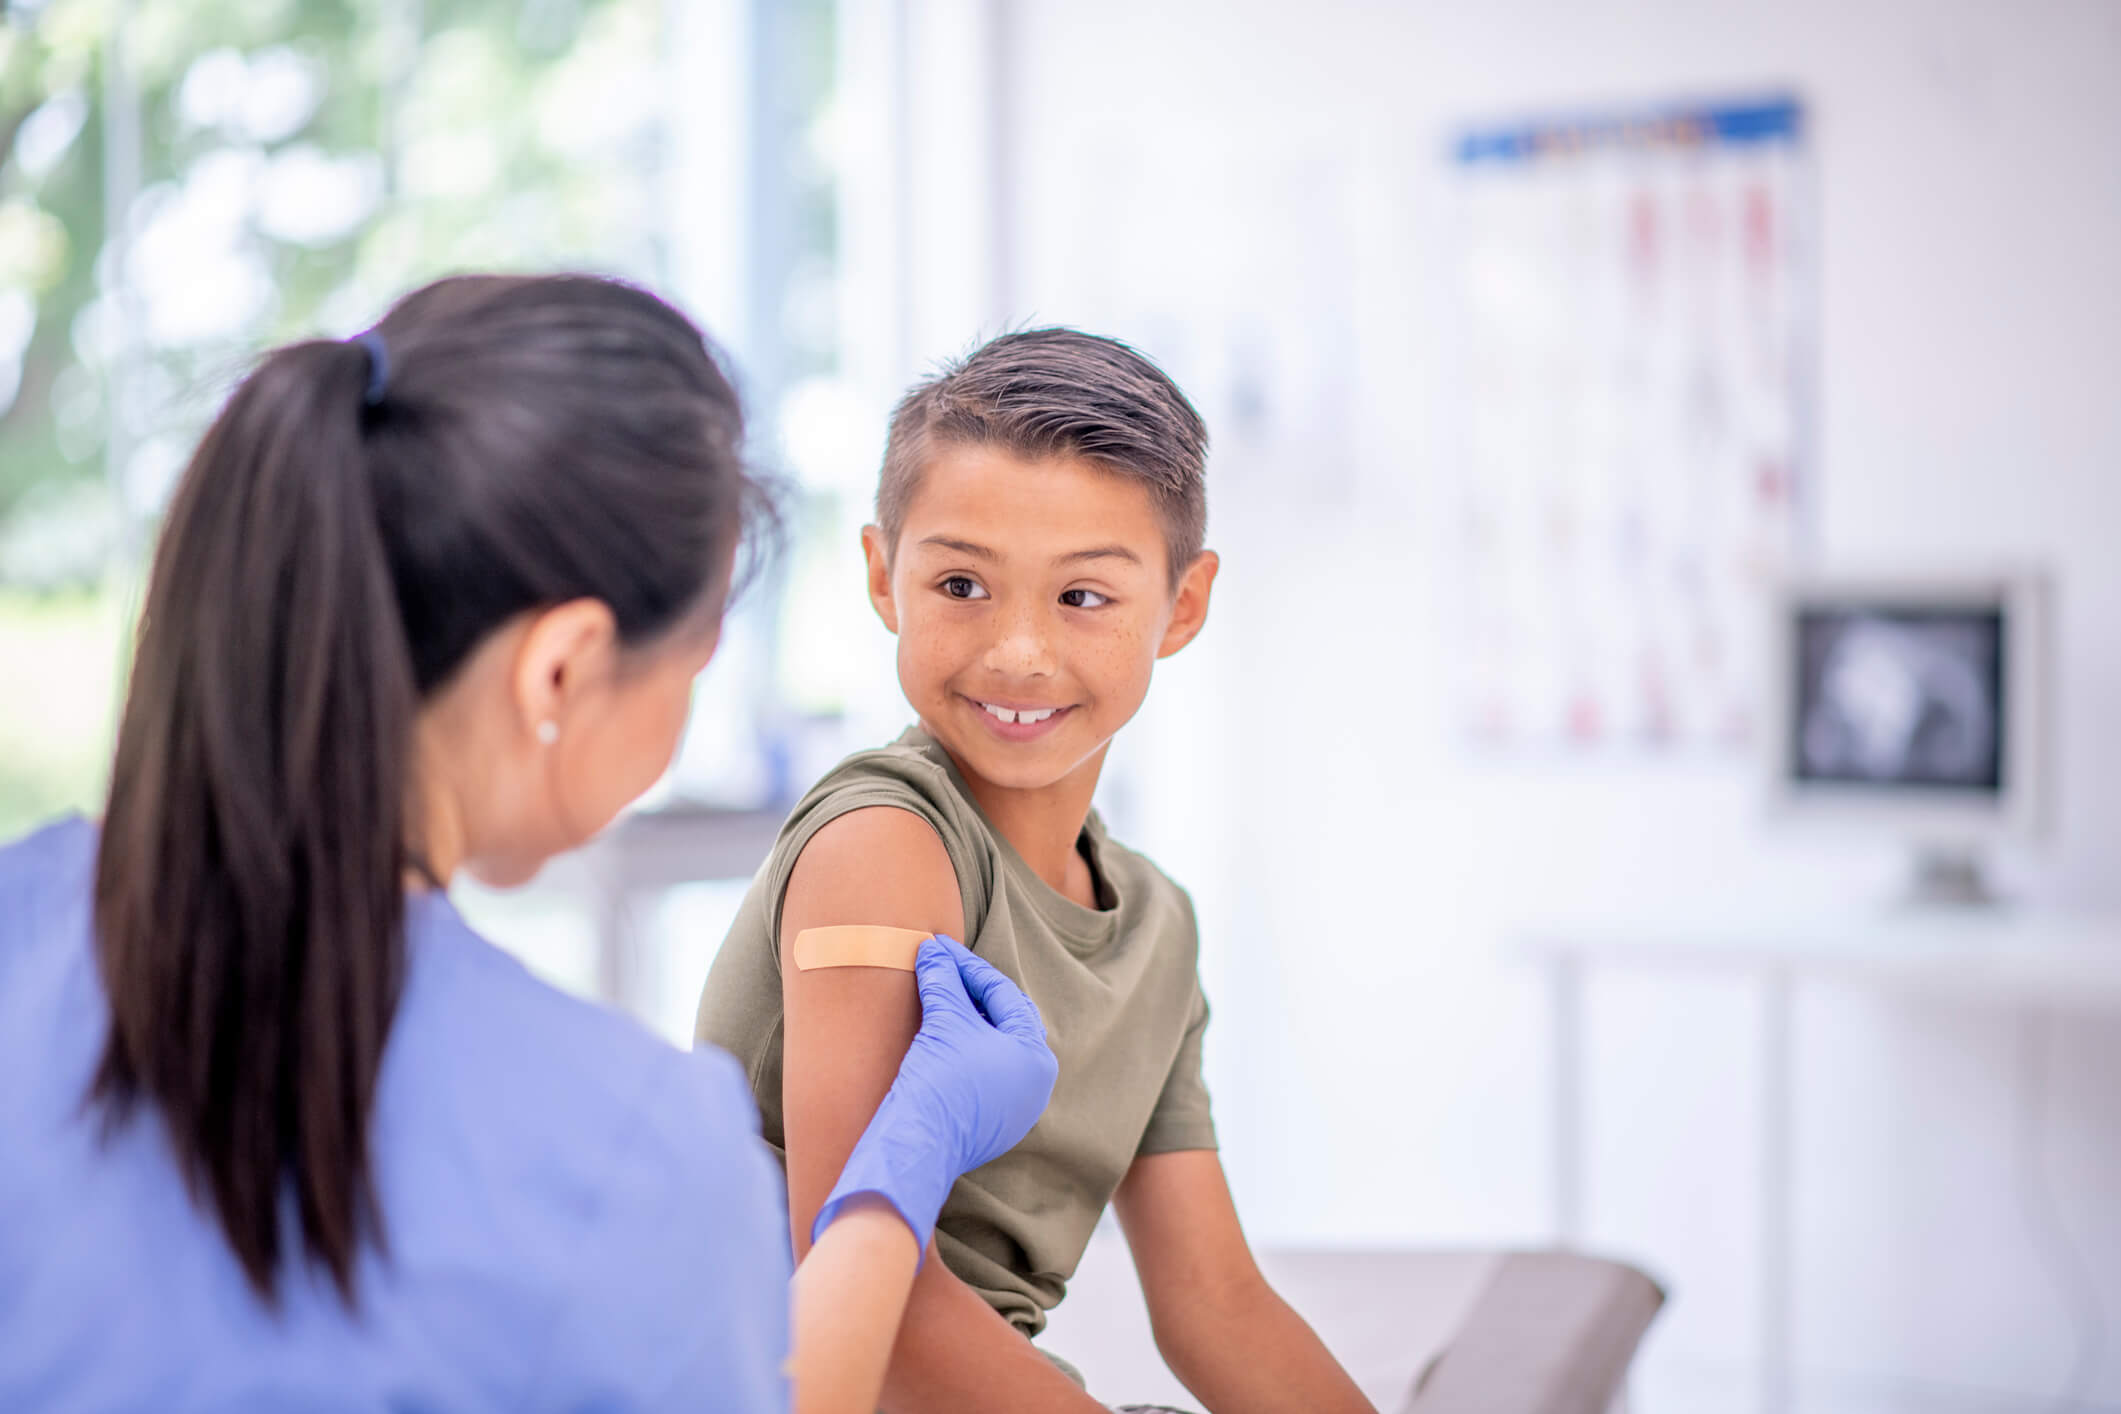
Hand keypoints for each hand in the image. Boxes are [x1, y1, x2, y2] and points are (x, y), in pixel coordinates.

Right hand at [812, 936, 1057, 1257]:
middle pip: (1003, 1021)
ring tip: (938, 997)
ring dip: (966, 1021)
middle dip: (971, 992)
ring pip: (992, 1049)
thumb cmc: (940, 1081)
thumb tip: (933, 950)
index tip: (939, 948)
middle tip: (941, 967)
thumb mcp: (944, 1021)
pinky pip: (981, 1076)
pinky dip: (962, 1052)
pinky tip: (938, 1038)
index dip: (967, 966)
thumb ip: (943, 980)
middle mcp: (1035, 1083)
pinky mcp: (990, 1126)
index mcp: (1036, 1055)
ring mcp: (1015, 1109)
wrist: (917, 1145)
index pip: (1003, 995)